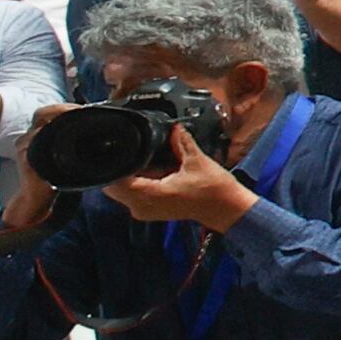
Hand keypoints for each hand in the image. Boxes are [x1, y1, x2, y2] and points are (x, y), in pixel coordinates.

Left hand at [99, 123, 254, 233]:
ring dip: (132, 176)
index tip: (124, 149)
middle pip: (113, 187)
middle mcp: (143, 206)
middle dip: (123, 168)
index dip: (117, 163)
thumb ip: (181, 142)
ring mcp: (145, 211)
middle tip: (141, 154)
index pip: (115, 180)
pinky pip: (133, 195)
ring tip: (153, 164)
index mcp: (151, 194)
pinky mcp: (151, 211)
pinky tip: (158, 173)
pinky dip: (139, 183)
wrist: (227, 210)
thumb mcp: (197, 161)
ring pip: (122, 191)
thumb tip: (173, 128)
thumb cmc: (215, 191)